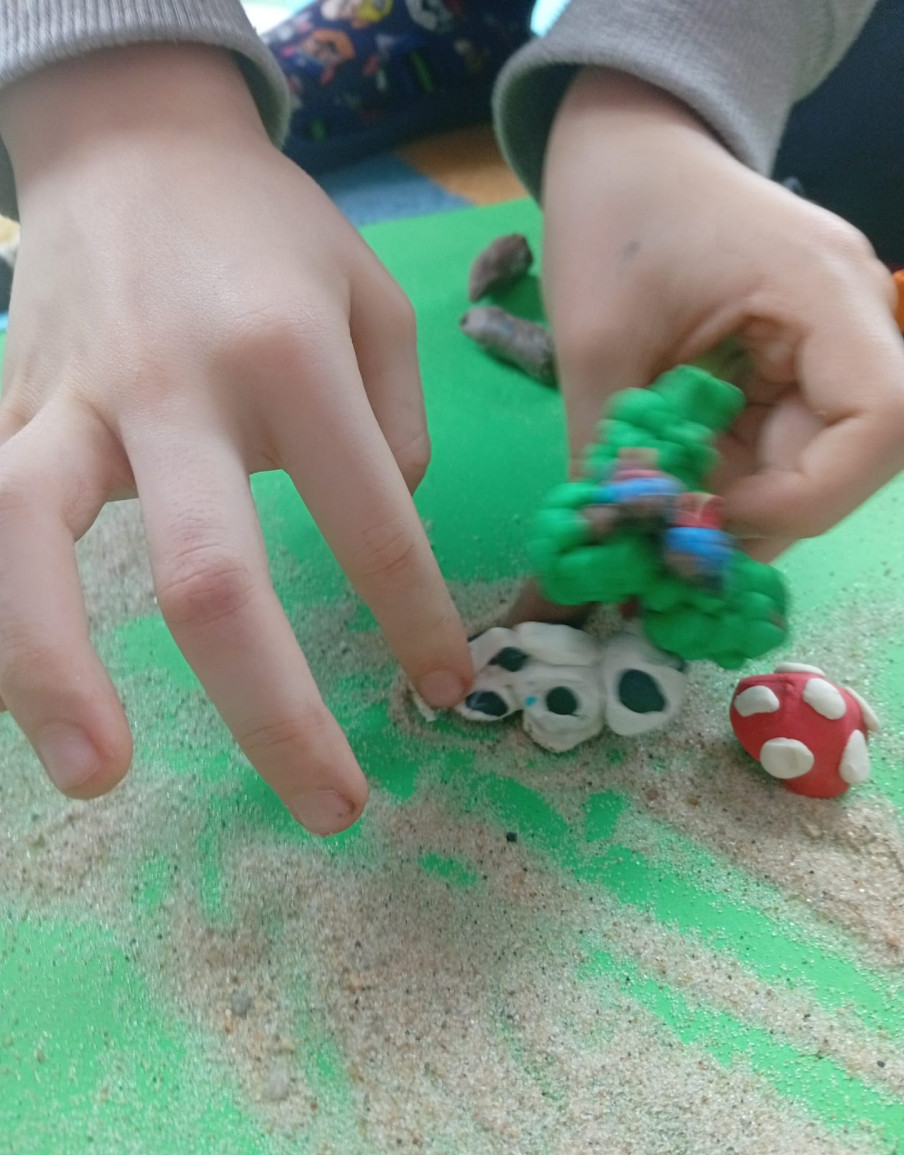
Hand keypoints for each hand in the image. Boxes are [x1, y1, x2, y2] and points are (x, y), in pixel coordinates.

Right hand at [0, 44, 470, 832]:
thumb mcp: (376, 302)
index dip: (416, 622)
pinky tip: (26, 698)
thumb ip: (398, 428)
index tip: (446, 691)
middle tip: (331, 811)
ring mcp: (69, 400)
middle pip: (210, 577)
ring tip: (99, 782)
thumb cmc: (271, 236)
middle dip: (276, 714)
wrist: (135, 144)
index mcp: (290, 355)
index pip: (372, 523)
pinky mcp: (5, 407)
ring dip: (56, 677)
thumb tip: (393, 539)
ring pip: (33, 544)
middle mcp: (172, 387)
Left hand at [541, 69, 903, 561]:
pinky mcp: (792, 365)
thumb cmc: (613, 217)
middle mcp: (846, 322)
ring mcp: (824, 345)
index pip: (881, 418)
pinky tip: (672, 485)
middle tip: (675, 545)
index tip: (714, 515)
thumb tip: (613, 548)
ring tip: (662, 518)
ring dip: (742, 503)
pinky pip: (778, 444)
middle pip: (850, 455)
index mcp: (822, 291)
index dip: (811, 494)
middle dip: (764, 513)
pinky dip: (729, 479)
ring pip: (811, 461)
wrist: (627, 151)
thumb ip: (611, 448)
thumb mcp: (594, 339)